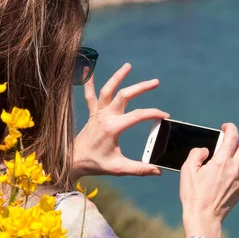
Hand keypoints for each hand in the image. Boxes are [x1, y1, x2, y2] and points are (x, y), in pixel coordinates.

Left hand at [72, 63, 168, 181]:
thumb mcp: (118, 168)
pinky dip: (88, 82)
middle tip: (155, 82)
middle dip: (141, 87)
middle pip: (124, 96)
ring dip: (117, 77)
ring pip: (107, 90)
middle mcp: (105, 116)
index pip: (137, 116)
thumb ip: (139, 169)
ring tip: (128, 66)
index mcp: (113, 128)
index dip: (153, 114)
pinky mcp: (92, 114)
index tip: (165, 116)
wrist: (73, 161)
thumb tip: (158, 171)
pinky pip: (89, 95)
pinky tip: (87, 69)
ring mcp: (97, 113)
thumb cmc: (95, 164)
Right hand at [180, 123, 238, 237]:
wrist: (203, 219)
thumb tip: (205, 150)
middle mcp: (233, 170)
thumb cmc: (193, 195)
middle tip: (221, 147)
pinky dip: (230, 174)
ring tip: (215, 169)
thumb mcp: (187, 170)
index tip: (225, 127)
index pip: (232, 137)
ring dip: (230, 160)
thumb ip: (196, 154)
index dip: (230, 128)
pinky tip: (217, 183)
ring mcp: (238, 181)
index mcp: (221, 162)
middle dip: (233, 143)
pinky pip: (237, 177)